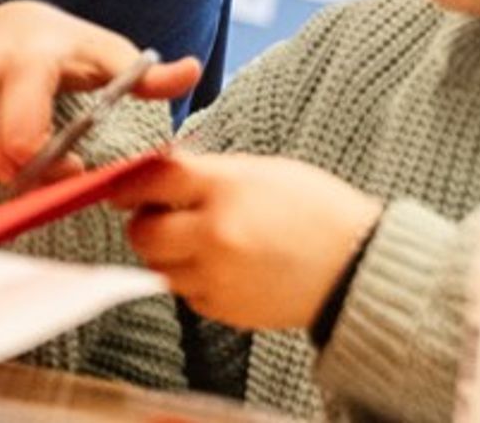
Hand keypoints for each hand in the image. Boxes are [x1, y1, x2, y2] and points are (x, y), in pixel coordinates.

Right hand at [0, 0, 201, 182]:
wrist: (11, 22)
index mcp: (28, 59)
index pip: (24, 139)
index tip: (74, 167)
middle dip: (27, 173)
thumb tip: (190, 69)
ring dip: (2, 167)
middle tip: (51, 166)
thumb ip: (148, 75)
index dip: (51, 168)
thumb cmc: (67, 48)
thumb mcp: (109, 56)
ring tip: (28, 152)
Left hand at [110, 153, 383, 331]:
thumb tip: (160, 171)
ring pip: (158, 267)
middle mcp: (215, 236)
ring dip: (166, 252)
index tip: (123, 185)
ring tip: (199, 239)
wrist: (355, 267)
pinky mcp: (223, 309)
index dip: (130, 181)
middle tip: (160, 214)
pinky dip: (191, 278)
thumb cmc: (316, 210)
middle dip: (145, 222)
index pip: (152, 180)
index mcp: (225, 191)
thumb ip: (207, 172)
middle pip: (142, 233)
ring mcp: (217, 278)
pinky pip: (185, 292)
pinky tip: (221, 263)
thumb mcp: (262, 171)